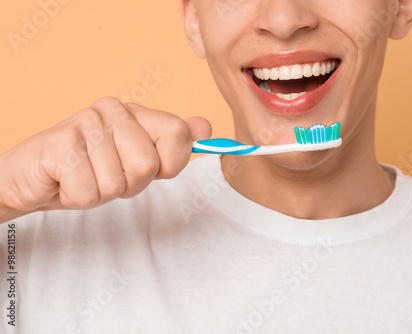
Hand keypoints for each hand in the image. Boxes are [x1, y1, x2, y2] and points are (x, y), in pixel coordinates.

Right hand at [0, 97, 211, 222]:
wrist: (31, 180)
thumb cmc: (87, 172)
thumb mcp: (136, 160)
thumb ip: (171, 143)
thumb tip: (206, 127)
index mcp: (134, 111)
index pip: (178, 134)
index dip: (169, 164)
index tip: (150, 169)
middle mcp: (111, 110)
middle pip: (148, 165)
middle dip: (129, 185)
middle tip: (105, 176)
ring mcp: (84, 123)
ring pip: (119, 184)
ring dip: (101, 193)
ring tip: (84, 178)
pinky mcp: (60, 145)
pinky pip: (90, 194)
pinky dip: (78, 199)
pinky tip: (65, 182)